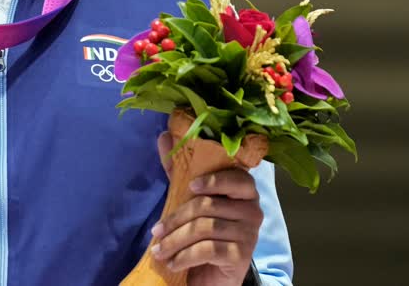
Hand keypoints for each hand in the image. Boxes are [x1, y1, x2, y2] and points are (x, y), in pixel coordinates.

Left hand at [148, 132, 262, 285]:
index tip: (190, 186)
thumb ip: (179, 169)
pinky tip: (173, 262)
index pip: (236, 178)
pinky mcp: (242, 255)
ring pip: (205, 228)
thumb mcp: (189, 197)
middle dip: (176, 220)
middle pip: (208, 206)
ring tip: (159, 250)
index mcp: (244, 190)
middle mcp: (253, 210)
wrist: (214, 273)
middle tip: (156, 232)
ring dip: (175, 241)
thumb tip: (164, 136)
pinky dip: (185, 256)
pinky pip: (208, 250)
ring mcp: (249, 233)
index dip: (213, 180)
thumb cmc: (204, 230)